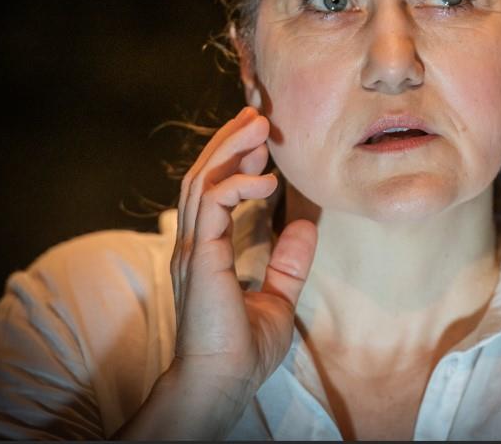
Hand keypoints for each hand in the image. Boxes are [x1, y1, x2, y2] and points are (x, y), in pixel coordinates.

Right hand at [170, 106, 317, 407]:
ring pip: (201, 180)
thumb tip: (307, 226)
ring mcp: (193, 248)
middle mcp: (194, 243)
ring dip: (229, 148)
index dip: (235, 160)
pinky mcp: (200, 255)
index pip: (213, 191)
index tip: (262, 140)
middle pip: (202, 175)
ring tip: (257, 125)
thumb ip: (288, 262)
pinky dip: (237, 183)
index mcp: (207, 251)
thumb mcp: (277, 297)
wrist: (221, 383)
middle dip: (229, 142)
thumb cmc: (242, 350)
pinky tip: (266, 179)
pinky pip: (212, 202)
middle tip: (256, 115)